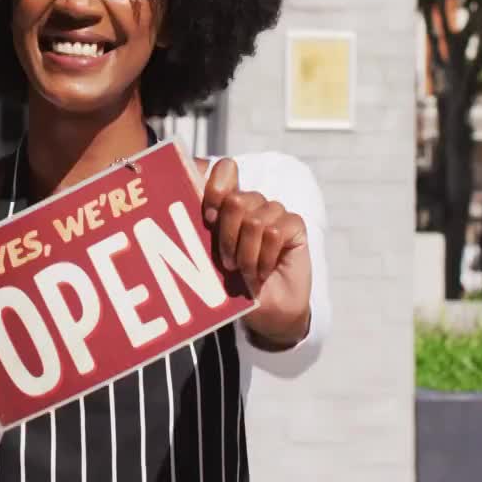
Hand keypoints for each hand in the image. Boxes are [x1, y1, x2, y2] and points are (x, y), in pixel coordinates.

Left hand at [202, 158, 312, 348]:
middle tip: (227, 263)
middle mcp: (251, 203)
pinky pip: (276, 232)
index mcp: (226, 203)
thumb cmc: (233, 284)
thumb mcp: (209, 257)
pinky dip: (265, 258)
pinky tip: (263, 272)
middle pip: (235, 200)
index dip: (214, 187)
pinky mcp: (294, 225)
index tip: (207, 218)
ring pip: (255, 220)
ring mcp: (274, 212)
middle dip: (227, 237)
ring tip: (245, 272)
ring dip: (246, 255)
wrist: (265, 311)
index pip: (225, 170)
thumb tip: (188, 212)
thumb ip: (203, 231)